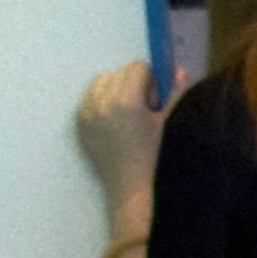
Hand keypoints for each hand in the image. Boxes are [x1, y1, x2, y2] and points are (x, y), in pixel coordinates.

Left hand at [72, 63, 163, 221]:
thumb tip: (177, 71)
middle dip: (134, 84)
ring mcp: (86, 113)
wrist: (133, 190)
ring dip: (116, 89)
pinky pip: (90, 97)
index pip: (138, 67)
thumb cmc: (158, 157)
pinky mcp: (80, 122)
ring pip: (102, 81)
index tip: (157, 101)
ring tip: (128, 114)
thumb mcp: (171, 124)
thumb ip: (175, 94)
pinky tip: (115, 122)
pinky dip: (103, 101)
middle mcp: (101, 102)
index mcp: (125, 101)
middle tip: (145, 109)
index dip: (152, 80)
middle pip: (119, 72)